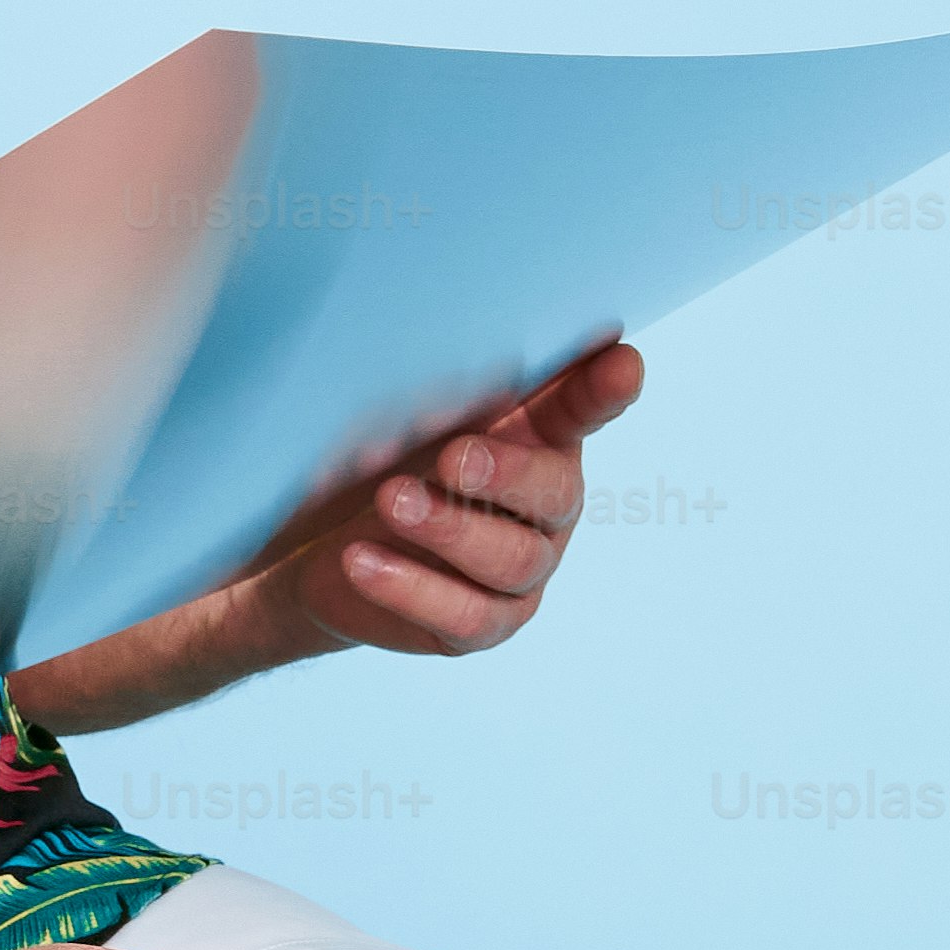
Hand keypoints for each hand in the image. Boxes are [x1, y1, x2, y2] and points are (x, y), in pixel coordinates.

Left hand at [256, 336, 644, 660]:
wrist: (327, 550)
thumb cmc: (384, 464)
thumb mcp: (407, 415)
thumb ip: (450, 384)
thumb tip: (466, 324)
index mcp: (543, 441)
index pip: (583, 411)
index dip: (604, 390)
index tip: (623, 363)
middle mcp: (547, 510)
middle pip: (555, 495)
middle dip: (505, 475)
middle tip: (451, 457)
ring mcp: (523, 573)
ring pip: (510, 562)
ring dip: (448, 530)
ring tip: (391, 502)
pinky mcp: (483, 626)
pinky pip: (465, 617)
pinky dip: (410, 587)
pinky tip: (362, 561)